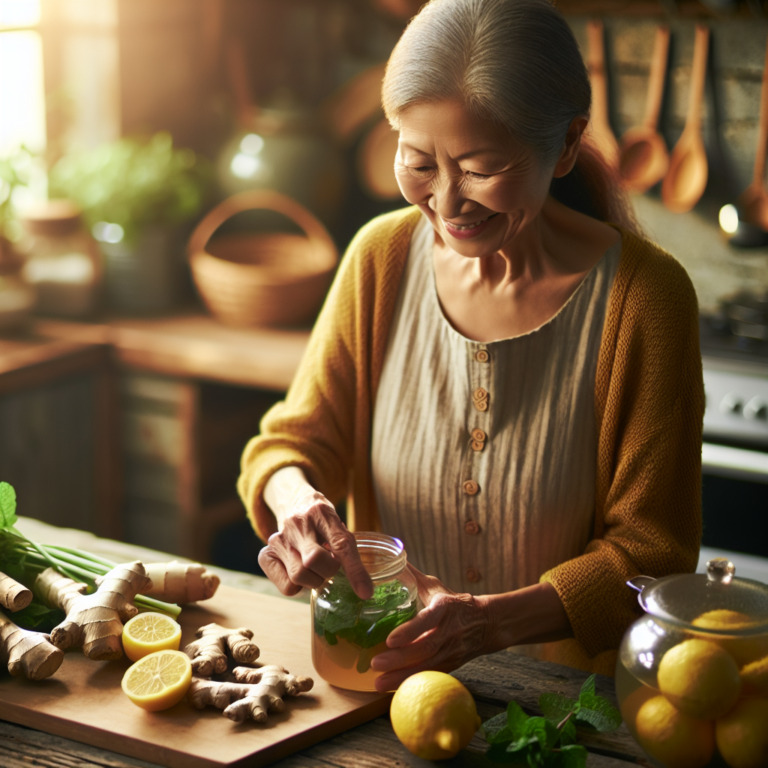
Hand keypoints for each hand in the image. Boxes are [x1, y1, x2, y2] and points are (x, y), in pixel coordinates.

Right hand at [258, 488, 372, 599]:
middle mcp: (296, 523)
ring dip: (313, 580)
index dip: (354, 570)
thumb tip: (365, 589)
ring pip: (299, 576)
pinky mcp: (266, 554)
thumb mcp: (337, 524)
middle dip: (328, 570)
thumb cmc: (320, 519)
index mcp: (320, 512)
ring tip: (315, 569)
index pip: (340, 543)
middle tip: (330, 566)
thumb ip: (347, 549)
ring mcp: (278, 539)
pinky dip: (297, 586)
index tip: (364, 591)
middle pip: (314, 561)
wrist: (292, 501)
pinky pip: (286, 586)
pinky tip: (300, 572)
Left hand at [370, 565, 490, 691]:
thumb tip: (393, 558)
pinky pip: (430, 676)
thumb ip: (413, 577)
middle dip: (399, 659)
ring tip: (378, 682)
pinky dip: (411, 682)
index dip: (410, 631)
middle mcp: (448, 631)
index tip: (390, 639)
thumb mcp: (436, 587)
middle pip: (424, 648)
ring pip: (426, 667)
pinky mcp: (450, 665)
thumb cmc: (454, 602)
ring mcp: (451, 651)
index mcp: (444, 608)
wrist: (486, 623)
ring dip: (401, 677)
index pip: (427, 620)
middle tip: (376, 664)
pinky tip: (391, 688)